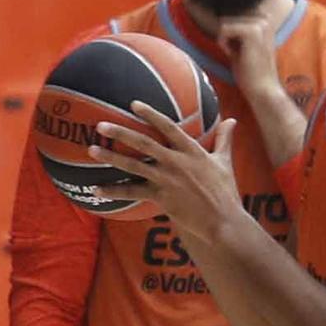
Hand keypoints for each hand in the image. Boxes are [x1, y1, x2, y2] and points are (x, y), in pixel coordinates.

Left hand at [93, 103, 241, 241]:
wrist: (223, 221)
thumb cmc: (226, 192)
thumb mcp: (226, 162)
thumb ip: (225, 139)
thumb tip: (233, 120)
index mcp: (192, 151)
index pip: (168, 126)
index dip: (150, 114)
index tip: (133, 104)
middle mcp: (176, 162)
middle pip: (143, 143)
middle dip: (121, 133)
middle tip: (101, 125)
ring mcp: (166, 180)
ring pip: (133, 166)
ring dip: (111, 157)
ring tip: (92, 149)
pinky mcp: (160, 198)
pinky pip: (132, 193)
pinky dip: (114, 191)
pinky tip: (96, 189)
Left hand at [218, 13, 286, 112]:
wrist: (262, 90)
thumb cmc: (251, 73)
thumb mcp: (241, 47)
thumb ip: (234, 33)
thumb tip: (219, 22)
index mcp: (264, 22)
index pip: (233, 15)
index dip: (230, 34)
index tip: (241, 51)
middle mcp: (264, 19)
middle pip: (228, 17)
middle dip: (227, 37)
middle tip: (240, 55)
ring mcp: (260, 24)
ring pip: (225, 22)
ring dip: (226, 40)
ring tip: (239, 55)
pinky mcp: (253, 32)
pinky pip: (224, 29)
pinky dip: (223, 44)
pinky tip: (233, 55)